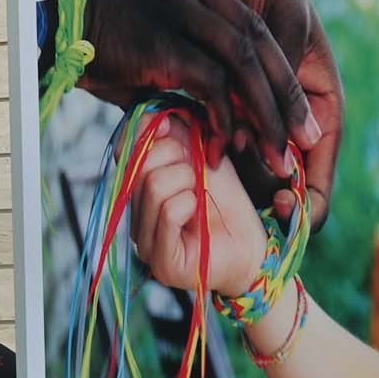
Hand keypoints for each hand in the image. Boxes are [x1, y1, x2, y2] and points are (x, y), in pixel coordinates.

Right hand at [76, 0, 313, 179]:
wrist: (45, 23)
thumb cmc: (94, 43)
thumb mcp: (149, 57)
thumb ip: (183, 79)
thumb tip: (202, 120)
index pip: (257, 31)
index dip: (282, 74)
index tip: (300, 114)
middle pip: (260, 45)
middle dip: (288, 97)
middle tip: (306, 139)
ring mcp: (177, 15)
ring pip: (243, 63)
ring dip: (267, 112)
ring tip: (277, 155)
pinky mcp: (159, 44)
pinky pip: (209, 81)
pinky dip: (224, 115)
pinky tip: (226, 145)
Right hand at [129, 119, 267, 298]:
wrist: (255, 251)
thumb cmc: (229, 208)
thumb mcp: (204, 165)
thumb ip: (179, 141)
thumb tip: (155, 114)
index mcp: (139, 196)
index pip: (123, 156)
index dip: (143, 134)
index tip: (167, 124)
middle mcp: (136, 221)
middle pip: (140, 168)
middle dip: (176, 160)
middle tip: (198, 174)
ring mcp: (145, 244)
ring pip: (154, 186)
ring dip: (187, 182)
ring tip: (200, 195)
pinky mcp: (163, 263)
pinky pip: (167, 212)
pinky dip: (188, 203)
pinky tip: (198, 211)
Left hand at [215, 0, 342, 231]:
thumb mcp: (289, 31)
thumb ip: (284, 85)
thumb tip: (284, 142)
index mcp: (324, 110)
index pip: (321, 178)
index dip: (305, 205)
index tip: (282, 211)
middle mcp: (296, 121)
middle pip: (285, 182)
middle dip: (265, 199)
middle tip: (241, 209)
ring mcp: (266, 115)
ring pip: (255, 167)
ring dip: (238, 178)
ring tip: (214, 180)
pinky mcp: (237, 103)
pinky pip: (231, 139)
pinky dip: (218, 150)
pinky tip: (198, 153)